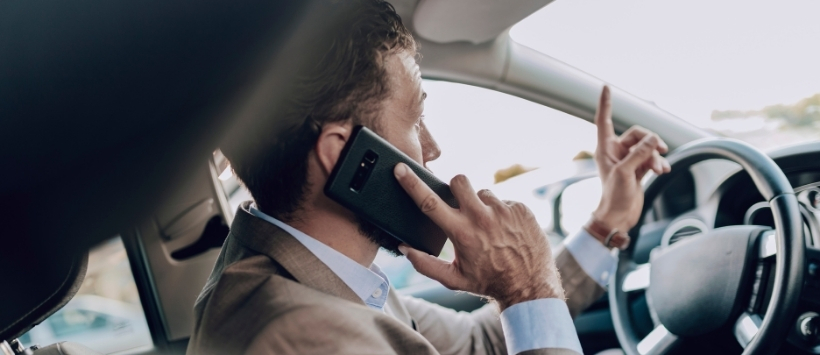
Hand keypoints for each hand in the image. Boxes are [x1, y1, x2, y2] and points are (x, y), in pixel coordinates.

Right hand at [393, 163, 562, 310]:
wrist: (529, 286)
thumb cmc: (488, 282)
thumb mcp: (454, 279)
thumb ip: (425, 264)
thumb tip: (404, 248)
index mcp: (461, 232)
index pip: (430, 202)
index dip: (412, 183)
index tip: (401, 168)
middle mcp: (482, 217)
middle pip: (459, 181)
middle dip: (455, 187)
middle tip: (460, 204)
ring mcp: (503, 211)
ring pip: (483, 192)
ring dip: (481, 206)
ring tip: (489, 228)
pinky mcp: (521, 208)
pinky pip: (504, 201)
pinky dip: (501, 213)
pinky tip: (505, 230)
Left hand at [592, 86, 670, 234]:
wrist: (620, 216)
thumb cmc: (615, 196)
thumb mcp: (626, 173)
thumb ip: (639, 154)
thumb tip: (654, 138)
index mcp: (605, 148)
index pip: (604, 120)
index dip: (606, 104)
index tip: (605, 87)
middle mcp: (615, 151)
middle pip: (638, 134)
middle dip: (650, 142)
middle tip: (659, 154)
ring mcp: (627, 159)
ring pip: (648, 146)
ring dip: (656, 156)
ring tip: (660, 169)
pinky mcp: (638, 168)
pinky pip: (652, 157)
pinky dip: (658, 162)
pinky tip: (662, 171)